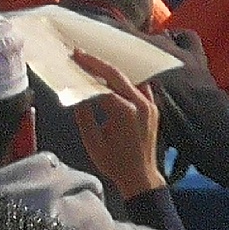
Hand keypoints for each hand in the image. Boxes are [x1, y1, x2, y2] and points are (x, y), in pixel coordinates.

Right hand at [70, 49, 165, 199]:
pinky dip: (127, 79)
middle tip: (81, 53)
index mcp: (125, 112)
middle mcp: (141, 104)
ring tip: (96, 61)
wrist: (141, 176)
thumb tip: (78, 95)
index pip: (103, 85)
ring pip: (131, 78)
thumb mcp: (92, 142)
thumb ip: (84, 116)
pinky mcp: (154, 107)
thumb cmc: (114, 163)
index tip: (75, 61)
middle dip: (98, 63)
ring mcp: (150, 104)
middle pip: (118, 75)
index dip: (88, 72)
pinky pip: (140, 86)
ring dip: (113, 69)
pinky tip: (114, 76)